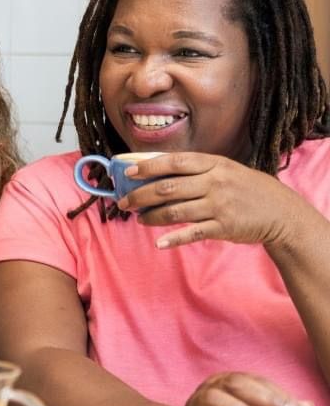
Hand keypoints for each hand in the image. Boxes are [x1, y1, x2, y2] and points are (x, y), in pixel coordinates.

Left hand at [119, 153, 308, 249]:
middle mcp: (215, 182)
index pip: (174, 162)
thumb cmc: (246, 188)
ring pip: (176, 211)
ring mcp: (219, 205)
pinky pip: (192, 233)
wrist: (281, 212)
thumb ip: (196, 169)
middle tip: (123, 202)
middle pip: (168, 187)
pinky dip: (173, 239)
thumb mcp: (225, 169)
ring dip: (152, 216)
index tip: (128, 172)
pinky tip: (159, 243)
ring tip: (139, 219)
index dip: (148, 166)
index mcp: (214, 164)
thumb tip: (156, 168)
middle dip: (140, 195)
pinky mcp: (224, 227)